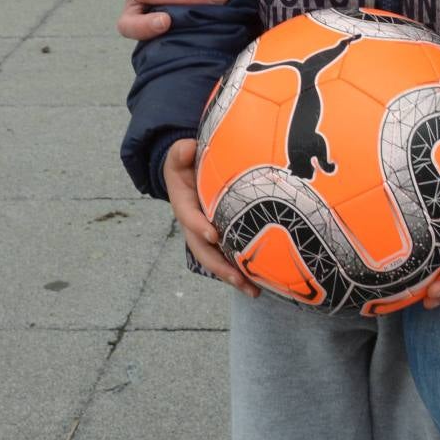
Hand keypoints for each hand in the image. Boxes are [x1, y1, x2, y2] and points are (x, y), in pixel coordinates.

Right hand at [161, 137, 256, 295]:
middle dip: (219, 266)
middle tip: (237, 278)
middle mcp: (194, 225)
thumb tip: (188, 148)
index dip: (199, 227)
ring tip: (253, 291)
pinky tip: (260, 284)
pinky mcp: (221, 239)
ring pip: (218, 260)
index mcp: (184, 205)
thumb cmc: (186, 164)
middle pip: (204, 250)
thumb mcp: (179, 155)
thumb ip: (180, 151)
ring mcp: (207, 235)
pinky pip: (230, 257)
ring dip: (233, 277)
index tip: (213, 235)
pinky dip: (243, 271)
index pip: (190, 217)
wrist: (190, 174)